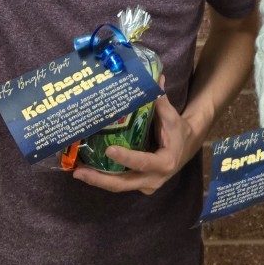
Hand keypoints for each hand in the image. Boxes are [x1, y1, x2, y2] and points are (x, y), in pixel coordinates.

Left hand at [72, 94, 199, 195]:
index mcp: (165, 162)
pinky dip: (104, 179)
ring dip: (97, 181)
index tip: (109, 150)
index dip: (127, 158)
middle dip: (100, 180)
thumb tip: (155, 78)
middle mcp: (155, 178)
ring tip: (77, 172)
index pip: (144, 162)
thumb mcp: (171, 116)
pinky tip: (87, 171)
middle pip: (125, 183)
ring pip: (119, 186)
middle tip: (79, 172)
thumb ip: (161, 101)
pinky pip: (120, 183)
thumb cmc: (177, 130)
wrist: (186, 146)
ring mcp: (146, 185)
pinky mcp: (139, 185)